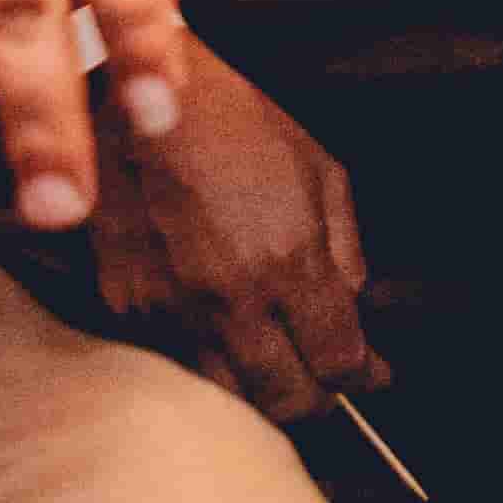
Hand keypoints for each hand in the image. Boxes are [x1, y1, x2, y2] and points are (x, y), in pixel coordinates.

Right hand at [87, 36, 386, 421]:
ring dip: (263, 394)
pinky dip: (208, 367)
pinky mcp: (127, 311)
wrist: (133, 101)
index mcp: (288, 261)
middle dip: (320, 400)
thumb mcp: (319, 169)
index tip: (374, 374)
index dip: (365, 376)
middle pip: (288, 402)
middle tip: (328, 382)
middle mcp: (232, 300)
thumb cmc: (232, 123)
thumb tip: (355, 305)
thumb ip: (345, 248)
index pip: (339, 361)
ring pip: (230, 400)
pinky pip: (179, 366)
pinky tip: (223, 342)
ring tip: (278, 370)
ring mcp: (174, 312)